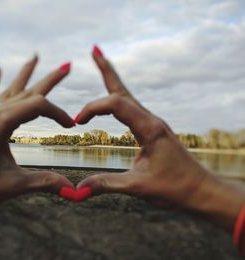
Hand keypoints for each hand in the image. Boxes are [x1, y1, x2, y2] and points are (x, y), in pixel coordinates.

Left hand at [0, 57, 74, 227]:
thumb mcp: (11, 186)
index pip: (38, 106)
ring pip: (9, 90)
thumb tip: (72, 190)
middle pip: (27, 91)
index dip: (58, 114)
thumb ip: (43, 182)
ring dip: (24, 75)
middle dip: (49, 79)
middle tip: (66, 66)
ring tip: (34, 57)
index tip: (70, 126)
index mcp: (0, 124)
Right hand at [76, 46, 244, 229]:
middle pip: (123, 89)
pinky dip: (117, 100)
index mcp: (149, 128)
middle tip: (94, 50)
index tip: (78, 123)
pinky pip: (131, 108)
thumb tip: (77, 190)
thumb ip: (107, 184)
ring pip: (128, 96)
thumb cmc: (175, 188)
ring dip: (112, 80)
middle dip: (107, 70)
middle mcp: (150, 120)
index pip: (115, 104)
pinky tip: (113, 102)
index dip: (93, 108)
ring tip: (101, 64)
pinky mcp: (152, 130)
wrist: (201, 190)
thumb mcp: (139, 186)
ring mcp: (152, 124)